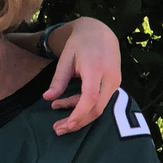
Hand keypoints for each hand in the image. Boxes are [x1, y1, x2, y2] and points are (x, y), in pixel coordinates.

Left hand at [44, 17, 121, 134]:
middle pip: (97, 108)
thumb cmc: (80, 44)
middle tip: (57, 129)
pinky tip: (66, 104)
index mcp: (96, 69)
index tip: (67, 125)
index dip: (79, 114)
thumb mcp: (65, 58)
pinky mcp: (114, 85)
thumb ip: (58, 79)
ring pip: (99, 107)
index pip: (91, 97)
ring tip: (58, 118)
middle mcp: (110, 78)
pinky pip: (100, 101)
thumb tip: (47, 98)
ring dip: (79, 116)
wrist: (100, 33)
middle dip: (78, 122)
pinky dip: (84, 106)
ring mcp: (115, 82)